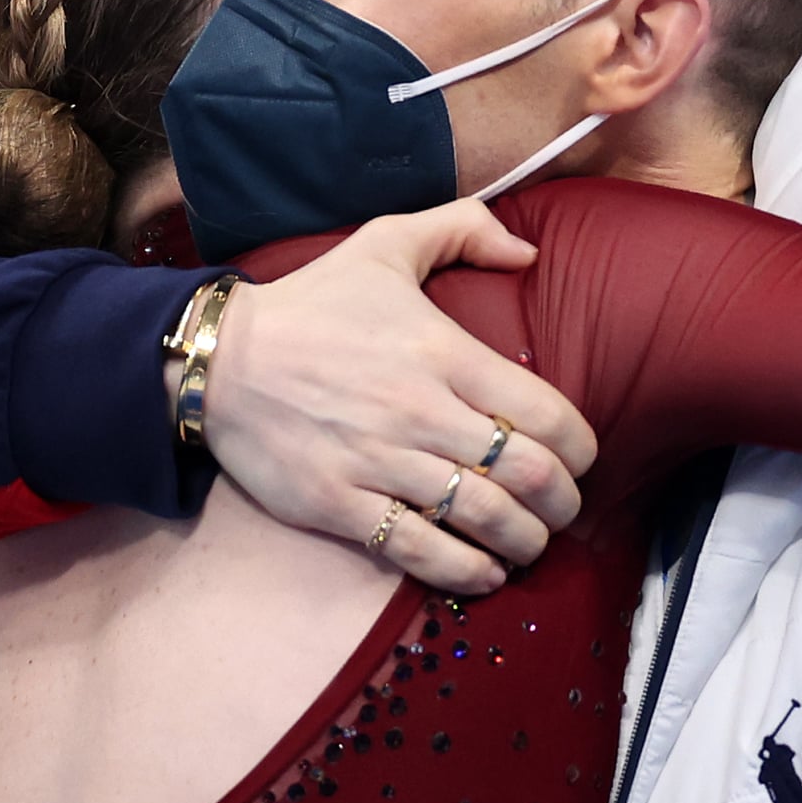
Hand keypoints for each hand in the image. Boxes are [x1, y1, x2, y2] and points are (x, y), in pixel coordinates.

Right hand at [201, 200, 595, 593]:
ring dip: (524, 543)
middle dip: (563, 504)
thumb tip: (528, 253)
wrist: (219, 358)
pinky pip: (419, 551)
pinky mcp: (338, 503)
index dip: (581, 448)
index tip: (582, 460)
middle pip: (528, 475)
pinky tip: (484, 573)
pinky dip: (465, 572)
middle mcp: (419, 410)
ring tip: (529, 546)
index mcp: (442, 351)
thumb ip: (463, 229)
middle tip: (564, 512)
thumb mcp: (386, 241)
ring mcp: (378, 461)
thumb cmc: (311, 302)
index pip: (546, 413)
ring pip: (483, 520)